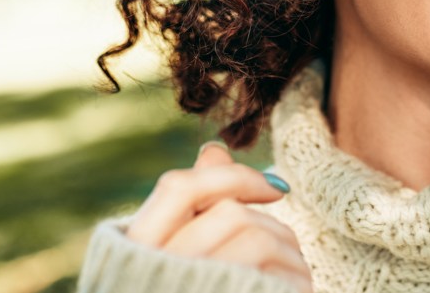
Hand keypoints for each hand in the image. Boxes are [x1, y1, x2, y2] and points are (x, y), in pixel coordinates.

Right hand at [125, 142, 312, 292]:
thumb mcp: (171, 262)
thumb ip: (191, 210)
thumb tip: (215, 151)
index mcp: (131, 256)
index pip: (180, 188)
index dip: (231, 178)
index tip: (275, 188)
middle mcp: (157, 270)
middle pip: (230, 217)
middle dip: (269, 226)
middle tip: (287, 248)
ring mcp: (191, 290)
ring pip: (255, 240)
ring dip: (288, 253)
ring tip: (296, 276)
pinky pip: (273, 279)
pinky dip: (293, 280)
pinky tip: (298, 290)